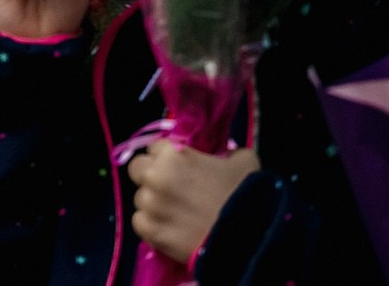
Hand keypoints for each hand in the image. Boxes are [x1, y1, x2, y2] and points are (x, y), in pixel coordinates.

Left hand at [129, 140, 260, 262]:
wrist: (250, 241)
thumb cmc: (247, 197)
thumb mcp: (243, 162)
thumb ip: (228, 152)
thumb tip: (225, 154)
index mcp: (173, 154)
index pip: (156, 147)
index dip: (167, 158)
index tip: (180, 169)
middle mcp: (155, 176)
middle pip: (138, 169)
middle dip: (151, 176)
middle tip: (172, 189)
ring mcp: (150, 204)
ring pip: (140, 198)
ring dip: (154, 204)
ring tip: (177, 215)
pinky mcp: (150, 231)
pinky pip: (140, 222)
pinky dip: (152, 225)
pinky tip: (170, 229)